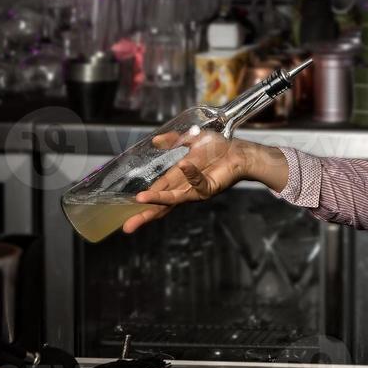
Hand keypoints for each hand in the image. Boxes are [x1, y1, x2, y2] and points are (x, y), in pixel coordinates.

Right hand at [124, 133, 284, 233]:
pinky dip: (190, 175)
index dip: (143, 202)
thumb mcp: (191, 141)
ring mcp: (197, 190)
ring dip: (158, 199)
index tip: (127, 212)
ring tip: (141, 199)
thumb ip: (174, 141)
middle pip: (162, 205)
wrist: (240, 150)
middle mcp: (185, 188)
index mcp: (178, 180)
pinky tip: (183, 165)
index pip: (157, 193)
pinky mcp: (210, 188)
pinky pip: (197, 184)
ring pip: (174, 199)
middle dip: (145, 214)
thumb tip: (155, 141)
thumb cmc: (218, 148)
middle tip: (128, 226)